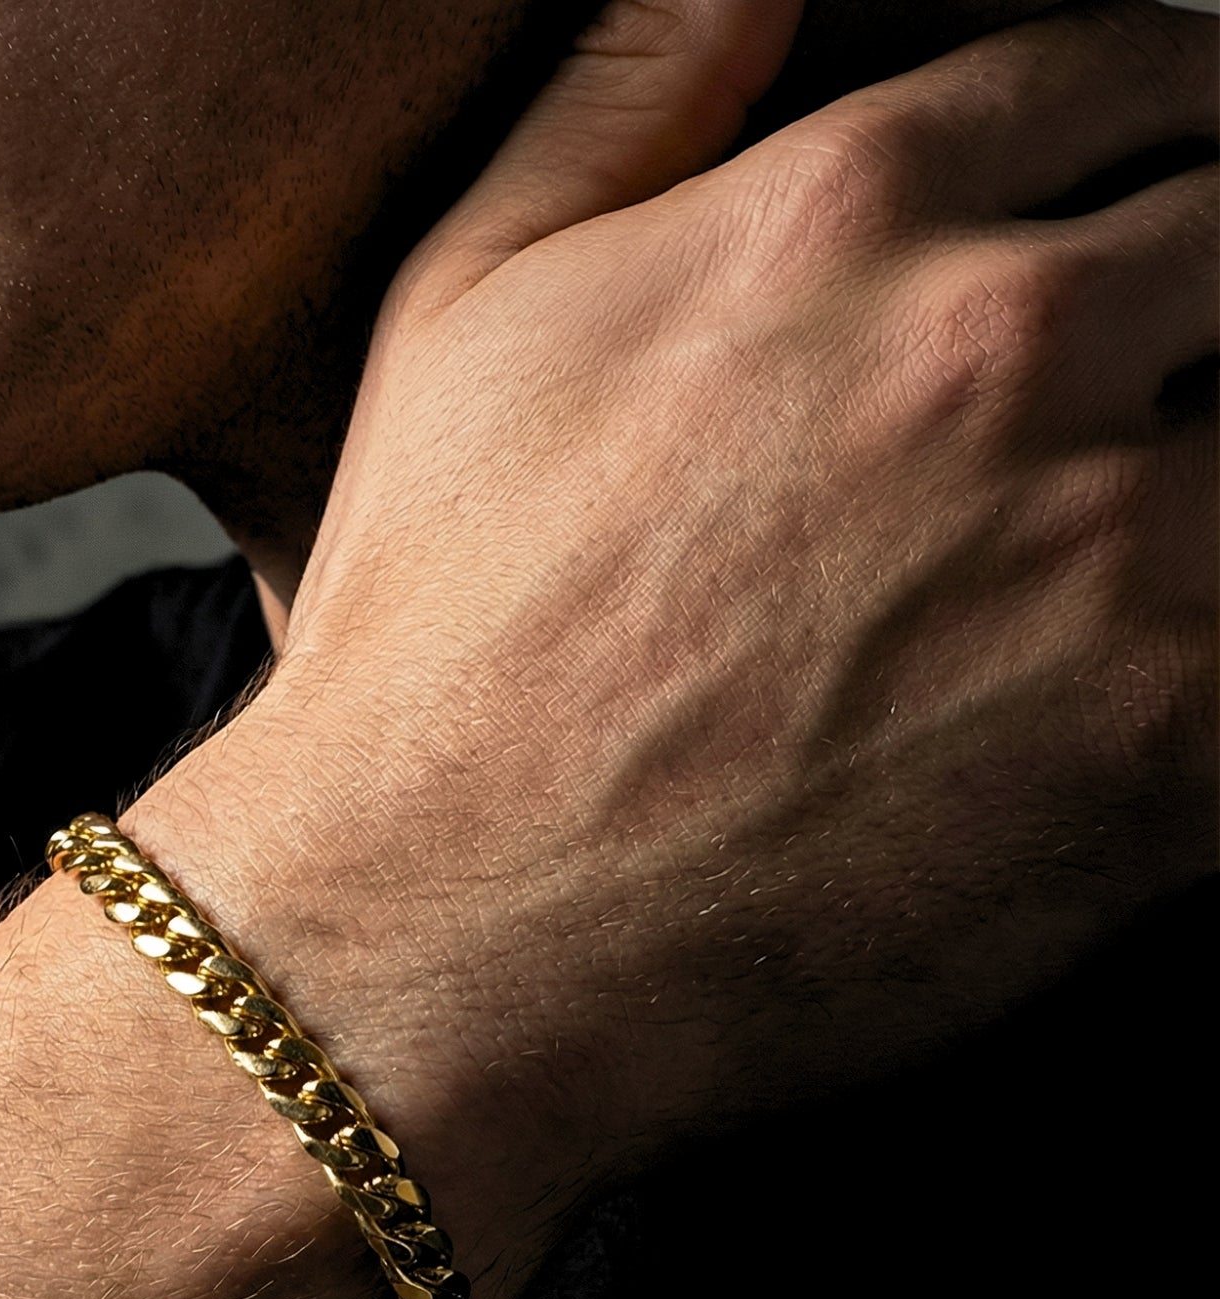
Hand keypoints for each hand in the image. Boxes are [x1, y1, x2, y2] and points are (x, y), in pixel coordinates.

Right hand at [166, 0, 1214, 1287]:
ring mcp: (1106, 551)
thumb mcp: (458, 317)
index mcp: (847, 212)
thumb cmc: (426, 653)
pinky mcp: (1168, 755)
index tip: (1168, 196)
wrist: (430, 938)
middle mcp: (1002, 345)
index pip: (1142, 68)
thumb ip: (621, 95)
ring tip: (1142, 538)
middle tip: (1163, 379)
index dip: (1175, 124)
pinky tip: (1146, 676)